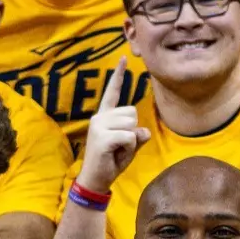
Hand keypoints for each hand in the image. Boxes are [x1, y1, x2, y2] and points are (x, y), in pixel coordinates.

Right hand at [77, 59, 148, 191]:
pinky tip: (116, 154)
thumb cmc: (111, 161)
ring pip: (132, 124)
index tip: (123, 58)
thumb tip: (144, 131)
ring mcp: (99, 126)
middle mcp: (99, 117)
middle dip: (132, 130)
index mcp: (104, 116)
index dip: (118, 75)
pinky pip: (130, 137)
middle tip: (119, 146)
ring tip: (117, 150)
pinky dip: (129, 148)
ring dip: (131, 141)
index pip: (112, 92)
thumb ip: (138, 135)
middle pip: (132, 112)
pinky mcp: (102, 137)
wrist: (95, 180)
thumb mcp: (129, 146)